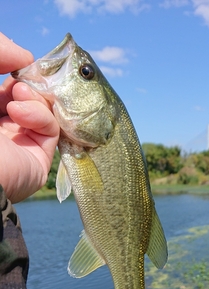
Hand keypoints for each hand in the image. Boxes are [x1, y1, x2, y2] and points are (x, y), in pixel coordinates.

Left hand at [0, 33, 59, 202]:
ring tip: (17, 94)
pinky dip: (41, 115)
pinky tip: (19, 112)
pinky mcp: (38, 159)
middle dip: (26, 82)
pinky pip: (51, 129)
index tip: (17, 60)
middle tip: (20, 74)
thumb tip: (25, 56)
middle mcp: (0, 130)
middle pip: (26, 98)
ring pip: (43, 111)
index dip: (13, 69)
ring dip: (33, 96)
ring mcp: (19, 145)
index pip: (5, 89)